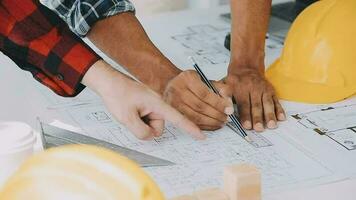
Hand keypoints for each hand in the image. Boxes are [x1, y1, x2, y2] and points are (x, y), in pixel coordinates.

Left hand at [82, 60, 203, 139]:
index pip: (178, 119)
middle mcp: (158, 103)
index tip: (202, 137)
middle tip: (131, 117)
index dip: (190, 129)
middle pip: (158, 127)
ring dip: (140, 123)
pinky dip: (138, 119)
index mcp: (158, 103)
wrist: (108, 81)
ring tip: (129, 112)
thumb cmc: (117, 94)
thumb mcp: (127, 118)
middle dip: (145, 127)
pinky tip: (130, 111)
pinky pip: (146, 119)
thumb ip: (141, 131)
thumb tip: (150, 136)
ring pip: (151, 125)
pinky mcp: (147, 105)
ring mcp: (152, 104)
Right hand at [163, 70, 233, 130]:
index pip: (204, 93)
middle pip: (199, 106)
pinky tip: (212, 125)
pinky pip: (190, 123)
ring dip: (211, 122)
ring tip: (221, 122)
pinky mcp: (173, 113)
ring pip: (194, 117)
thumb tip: (228, 105)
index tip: (229, 109)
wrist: (174, 84)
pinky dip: (204, 126)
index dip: (218, 104)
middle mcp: (177, 89)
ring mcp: (173, 102)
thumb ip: (221, 89)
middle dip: (216, 114)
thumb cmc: (193, 83)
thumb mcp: (208, 80)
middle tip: (226, 118)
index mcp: (187, 78)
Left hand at [225, 67, 285, 131]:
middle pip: (256, 105)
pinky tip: (281, 118)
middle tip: (259, 129)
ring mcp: (264, 89)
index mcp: (240, 87)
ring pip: (267, 103)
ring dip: (270, 115)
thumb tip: (222, 108)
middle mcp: (253, 88)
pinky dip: (279, 110)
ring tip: (272, 126)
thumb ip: (223, 96)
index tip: (247, 126)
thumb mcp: (225, 84)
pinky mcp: (271, 91)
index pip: (243, 104)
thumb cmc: (234, 80)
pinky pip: (276, 101)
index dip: (245, 116)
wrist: (246, 66)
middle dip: (258, 118)